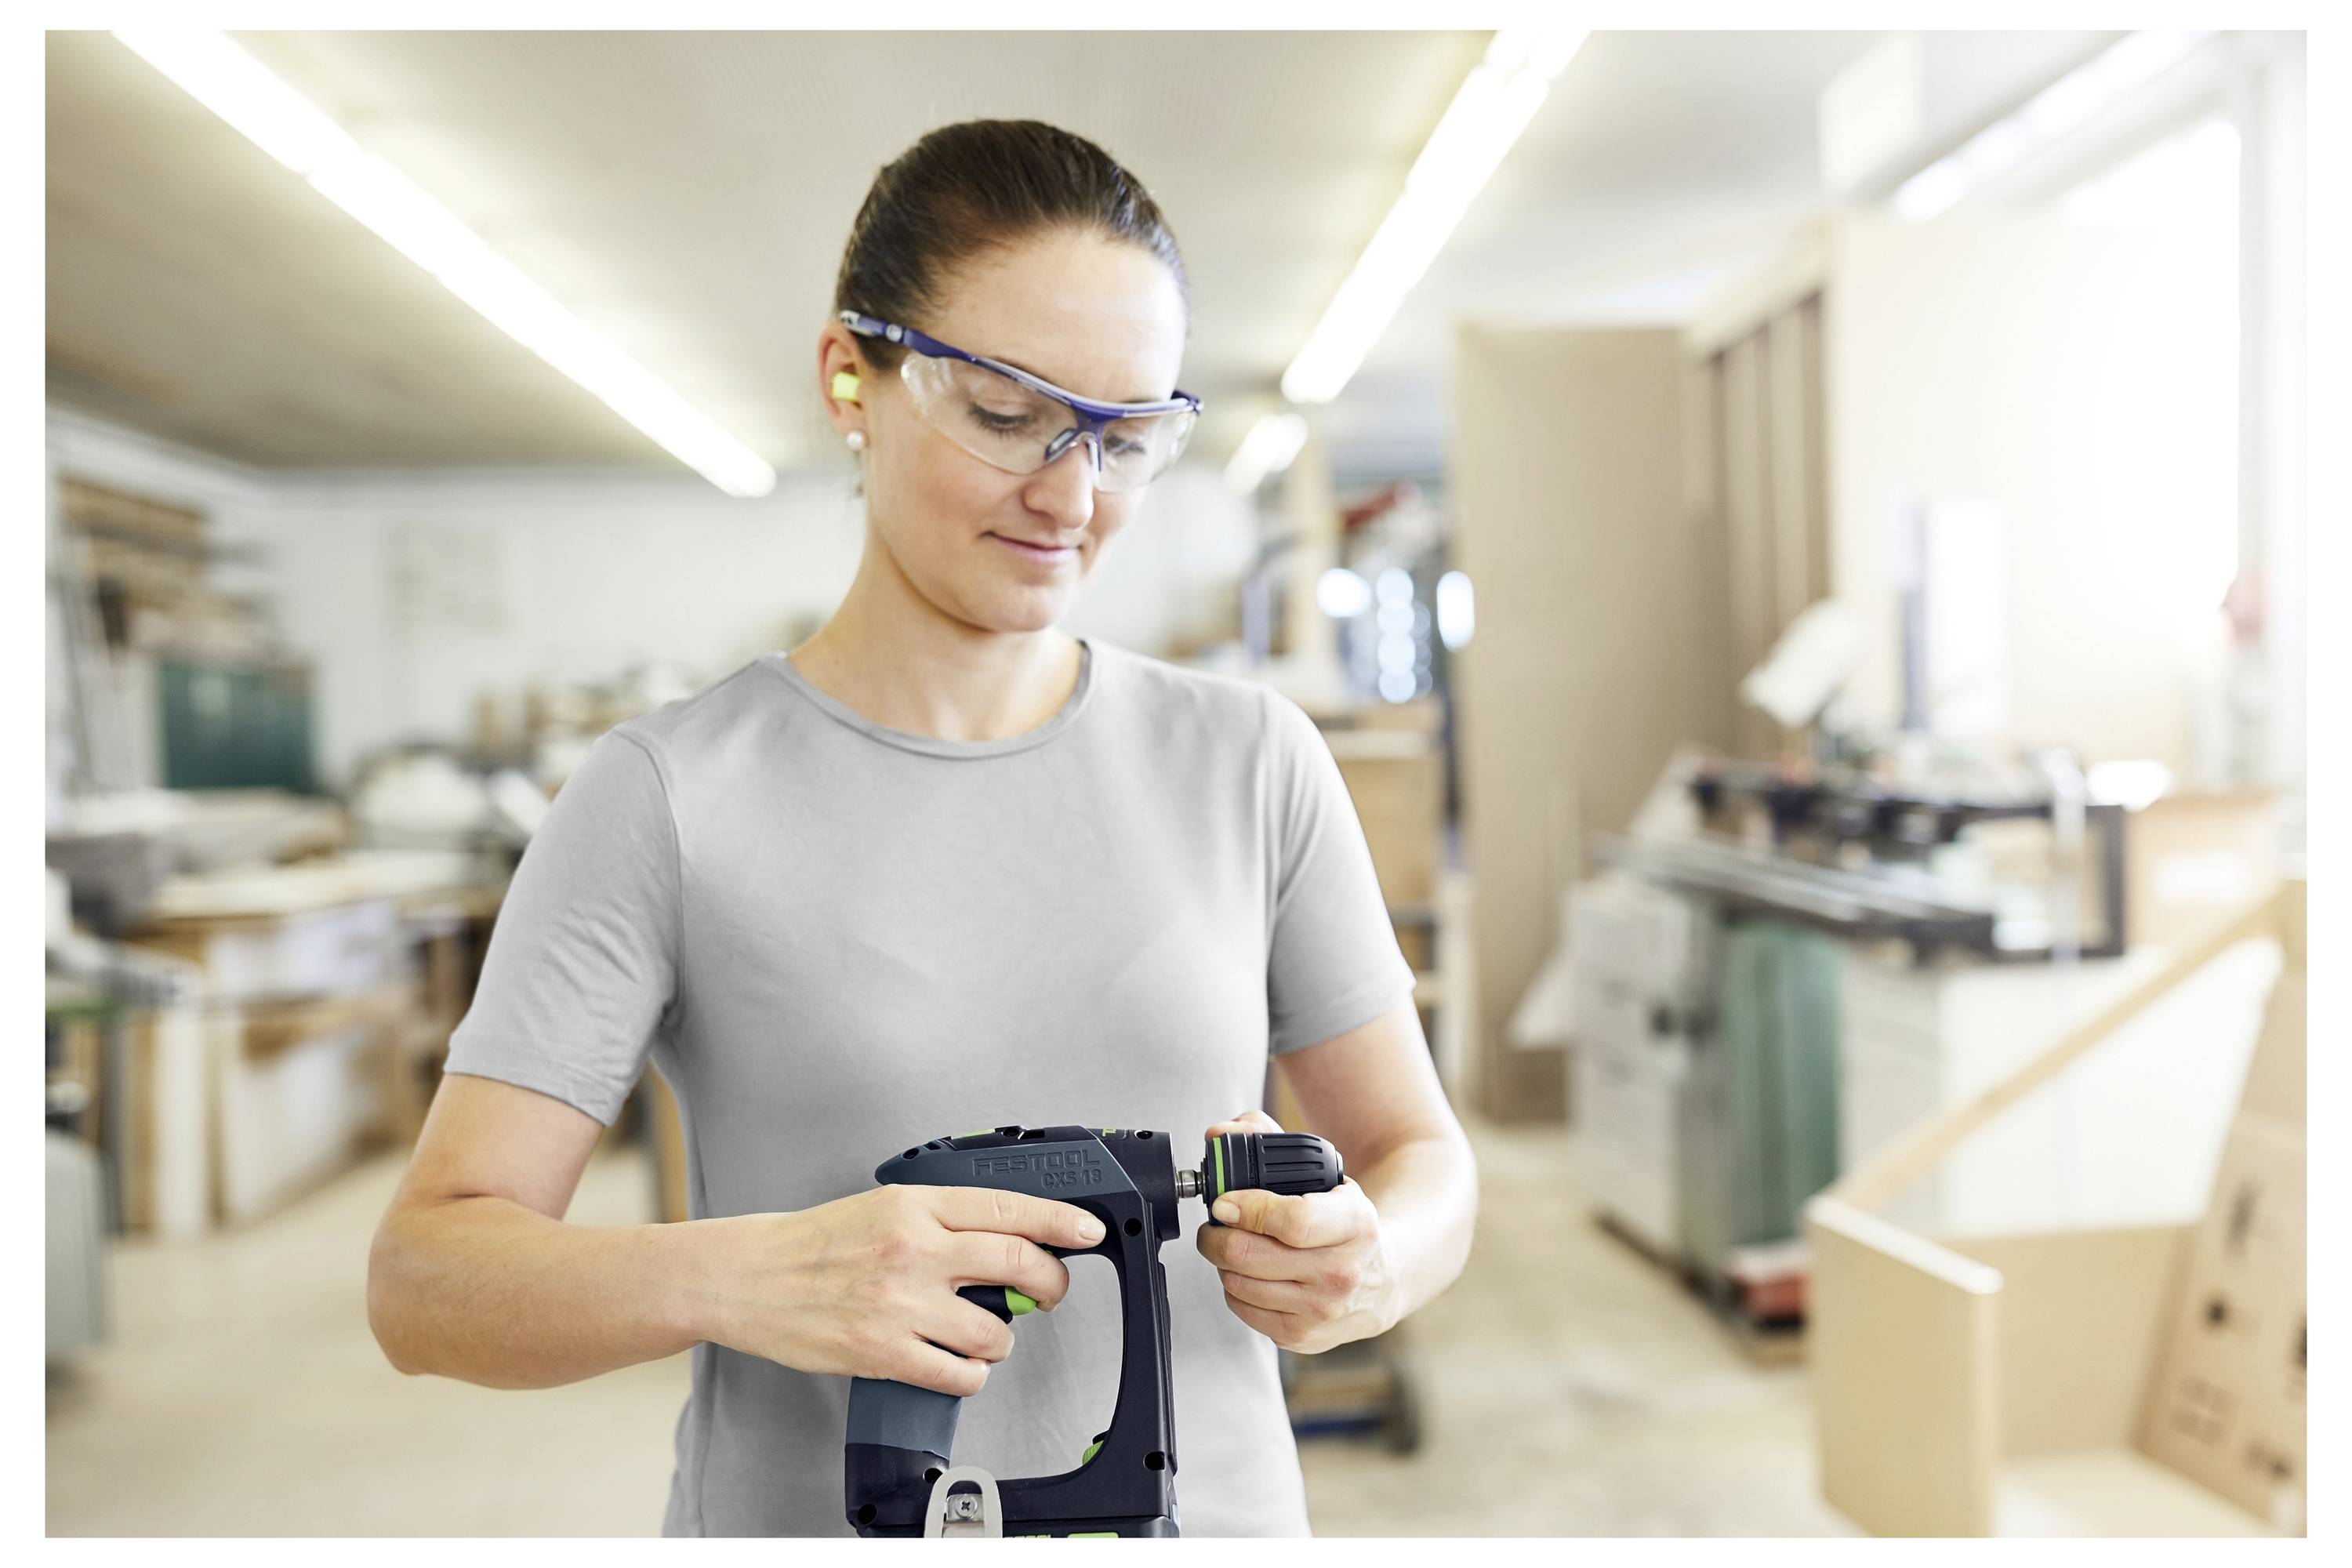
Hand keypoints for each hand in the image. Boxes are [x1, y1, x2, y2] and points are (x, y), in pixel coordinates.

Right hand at [698, 1184, 1104, 1396]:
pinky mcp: (882, 1351)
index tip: (1088, 1231)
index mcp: (915, 1205)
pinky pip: (958, 1373)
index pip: (1008, 1207)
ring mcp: (899, 1302)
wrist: (750, 1276)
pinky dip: (971, 1374)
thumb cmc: (814, 1243)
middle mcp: (913, 1249)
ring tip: (984, 1334)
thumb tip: (1008, 1240)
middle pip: (1016, 1263)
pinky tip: (957, 1363)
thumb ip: (942, 1219)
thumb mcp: (882, 1206)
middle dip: (1050, 1282)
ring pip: (995, 1331)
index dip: (1061, 1221)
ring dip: (1003, 1339)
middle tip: (1050, 1291)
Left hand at [1194, 1110, 1395, 1354]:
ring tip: (1236, 1244)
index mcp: (1355, 1224)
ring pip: (1237, 1283)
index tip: (1225, 1202)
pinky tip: (1252, 1272)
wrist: (1384, 1279)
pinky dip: (1235, 1287)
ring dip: (1223, 1261)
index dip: (1248, 1209)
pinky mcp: (1302, 1336)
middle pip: (1249, 1256)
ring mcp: (1322, 1311)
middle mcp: (1342, 1273)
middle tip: (1215, 1223)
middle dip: (1216, 1235)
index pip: (1293, 1221)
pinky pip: (1242, 1308)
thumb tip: (1219, 1134)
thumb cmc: (1345, 1221)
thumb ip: (1266, 1138)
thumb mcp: (1323, 1173)